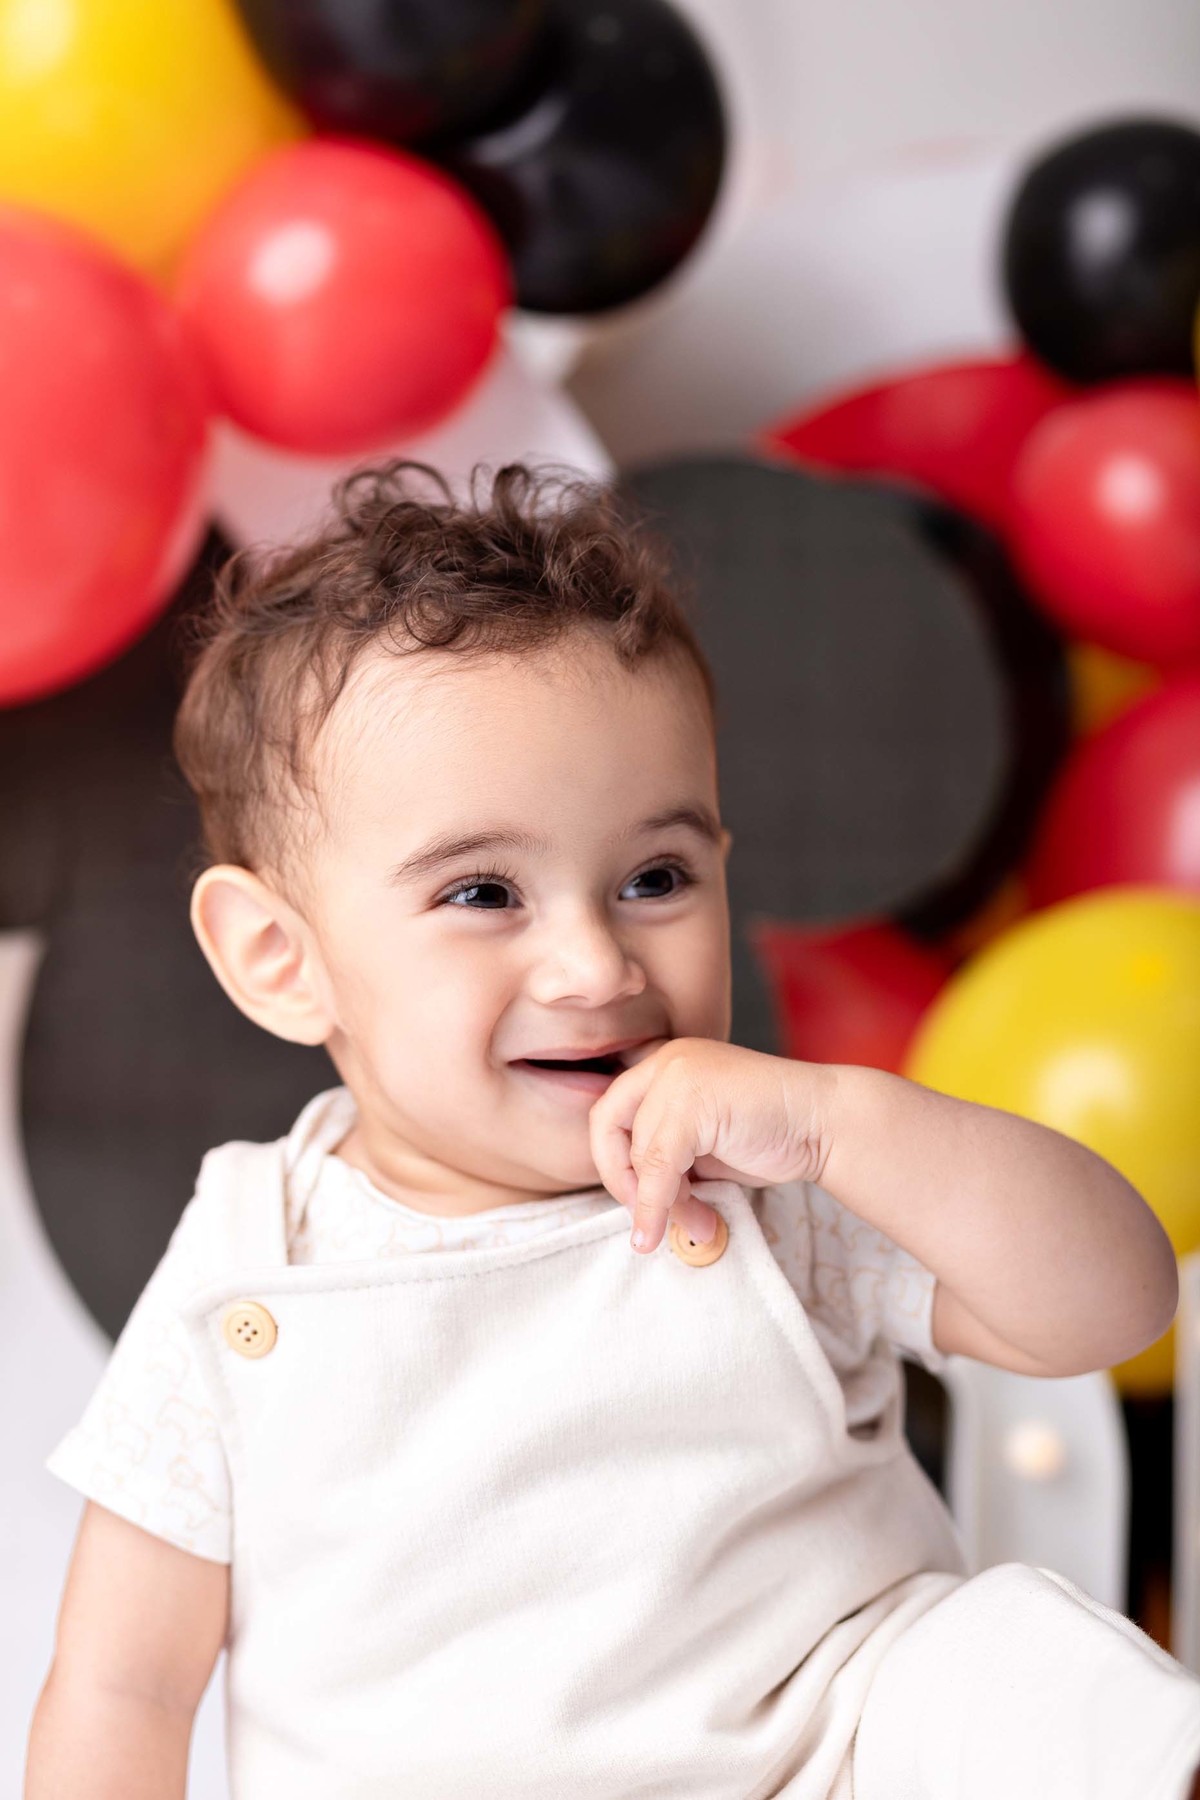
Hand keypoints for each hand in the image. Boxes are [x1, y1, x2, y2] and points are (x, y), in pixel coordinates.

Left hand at [588, 1037, 833, 1253]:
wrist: (825, 1123)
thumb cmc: (771, 1134)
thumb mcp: (703, 1144)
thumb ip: (664, 1158)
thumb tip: (633, 1202)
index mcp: (665, 1065)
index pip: (608, 1114)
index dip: (613, 1162)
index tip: (639, 1200)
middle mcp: (666, 1062)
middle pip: (609, 1128)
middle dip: (624, 1182)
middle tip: (650, 1218)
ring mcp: (678, 1075)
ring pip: (640, 1154)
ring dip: (662, 1203)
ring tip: (698, 1223)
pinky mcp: (693, 1101)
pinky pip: (659, 1165)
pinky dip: (660, 1204)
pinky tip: (681, 1228)